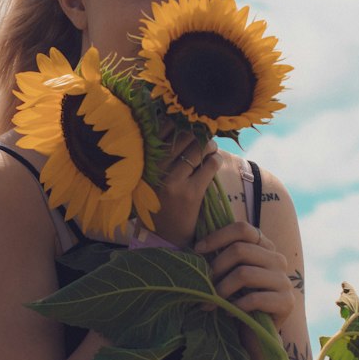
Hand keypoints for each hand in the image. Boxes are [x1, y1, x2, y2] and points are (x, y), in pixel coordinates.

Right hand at [149, 133, 221, 247]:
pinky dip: (215, 160)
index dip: (179, 123)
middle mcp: (155, 170)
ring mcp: (173, 182)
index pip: (162, 130)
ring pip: (198, 149)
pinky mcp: (191, 193)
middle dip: (197, 133)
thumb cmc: (157, 202)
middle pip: (182, 137)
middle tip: (203, 136)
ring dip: (209, 145)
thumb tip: (180, 126)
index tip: (188, 125)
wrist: (163, 236)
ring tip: (210, 148)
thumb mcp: (149, 177)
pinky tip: (214, 161)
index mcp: (143, 163)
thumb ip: (158, 156)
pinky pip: (209, 165)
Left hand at [193, 221, 294, 331]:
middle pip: (240, 250)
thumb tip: (195, 247)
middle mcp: (278, 260)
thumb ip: (221, 257)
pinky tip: (229, 313)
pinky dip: (236, 307)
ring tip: (210, 302)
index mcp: (265, 247)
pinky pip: (254, 299)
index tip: (197, 250)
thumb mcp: (229, 273)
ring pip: (244, 274)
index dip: (217, 236)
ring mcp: (284, 281)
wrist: (255, 333)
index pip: (242, 229)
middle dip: (215, 267)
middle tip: (202, 285)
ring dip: (221, 290)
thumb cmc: (237, 300)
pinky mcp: (286, 302)